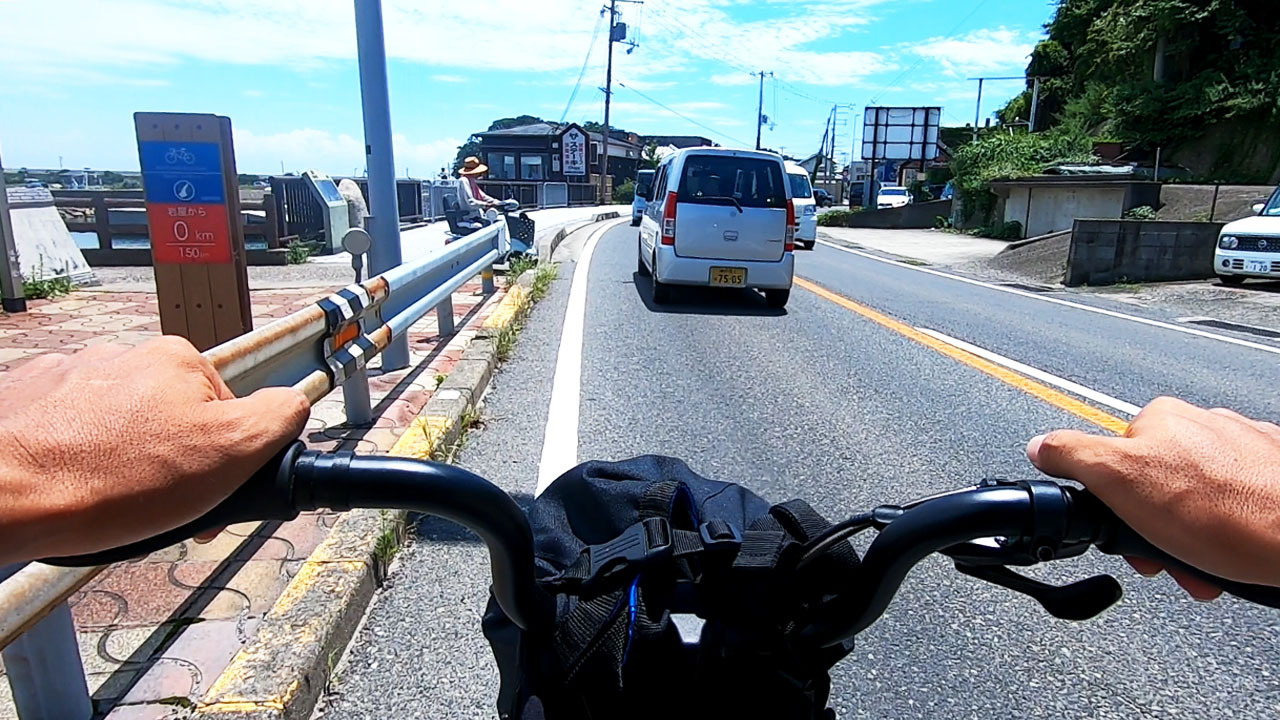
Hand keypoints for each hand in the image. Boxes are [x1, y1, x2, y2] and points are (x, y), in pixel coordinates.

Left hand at [0, 337, 309, 564]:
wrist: (1, 495)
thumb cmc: (109, 481)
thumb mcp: (230, 451)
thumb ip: (278, 417)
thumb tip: (294, 402)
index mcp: (179, 360)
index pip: (229, 412)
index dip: (227, 465)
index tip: (207, 501)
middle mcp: (123, 355)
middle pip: (172, 419)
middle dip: (173, 467)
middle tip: (158, 512)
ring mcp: (68, 377)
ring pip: (118, 428)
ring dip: (121, 465)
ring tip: (107, 504)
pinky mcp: (25, 403)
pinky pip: (68, 435)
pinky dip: (73, 462)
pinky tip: (70, 490)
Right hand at [1027, 397, 1279, 598]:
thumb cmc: (1229, 513)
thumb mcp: (1120, 480)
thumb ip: (1072, 456)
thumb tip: (1040, 445)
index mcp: (1160, 420)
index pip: (1113, 462)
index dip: (1114, 508)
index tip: (1128, 535)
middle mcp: (1202, 425)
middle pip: (1155, 484)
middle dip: (1155, 529)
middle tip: (1167, 557)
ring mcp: (1242, 449)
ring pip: (1196, 500)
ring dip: (1191, 539)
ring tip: (1203, 565)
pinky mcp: (1272, 476)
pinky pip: (1234, 506)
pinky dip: (1227, 534)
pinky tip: (1231, 554)